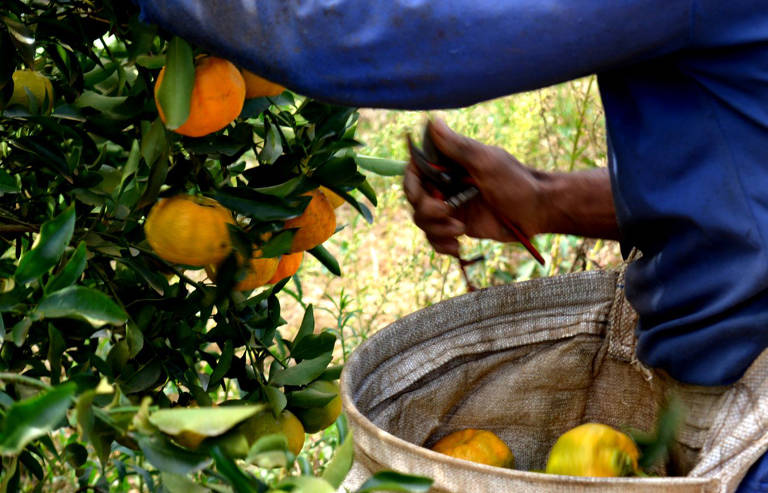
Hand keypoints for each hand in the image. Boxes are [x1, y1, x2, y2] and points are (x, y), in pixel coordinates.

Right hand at [403, 119, 548, 256]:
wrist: (538, 212)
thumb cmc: (517, 182)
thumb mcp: (487, 162)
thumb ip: (458, 146)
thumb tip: (433, 121)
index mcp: (449, 165)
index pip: (414, 171)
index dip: (411, 185)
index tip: (421, 194)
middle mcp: (445, 185)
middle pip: (414, 200)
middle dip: (426, 210)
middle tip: (446, 212)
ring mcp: (450, 207)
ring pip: (422, 221)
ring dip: (436, 229)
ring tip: (460, 229)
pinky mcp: (457, 226)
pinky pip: (435, 238)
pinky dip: (441, 245)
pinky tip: (458, 246)